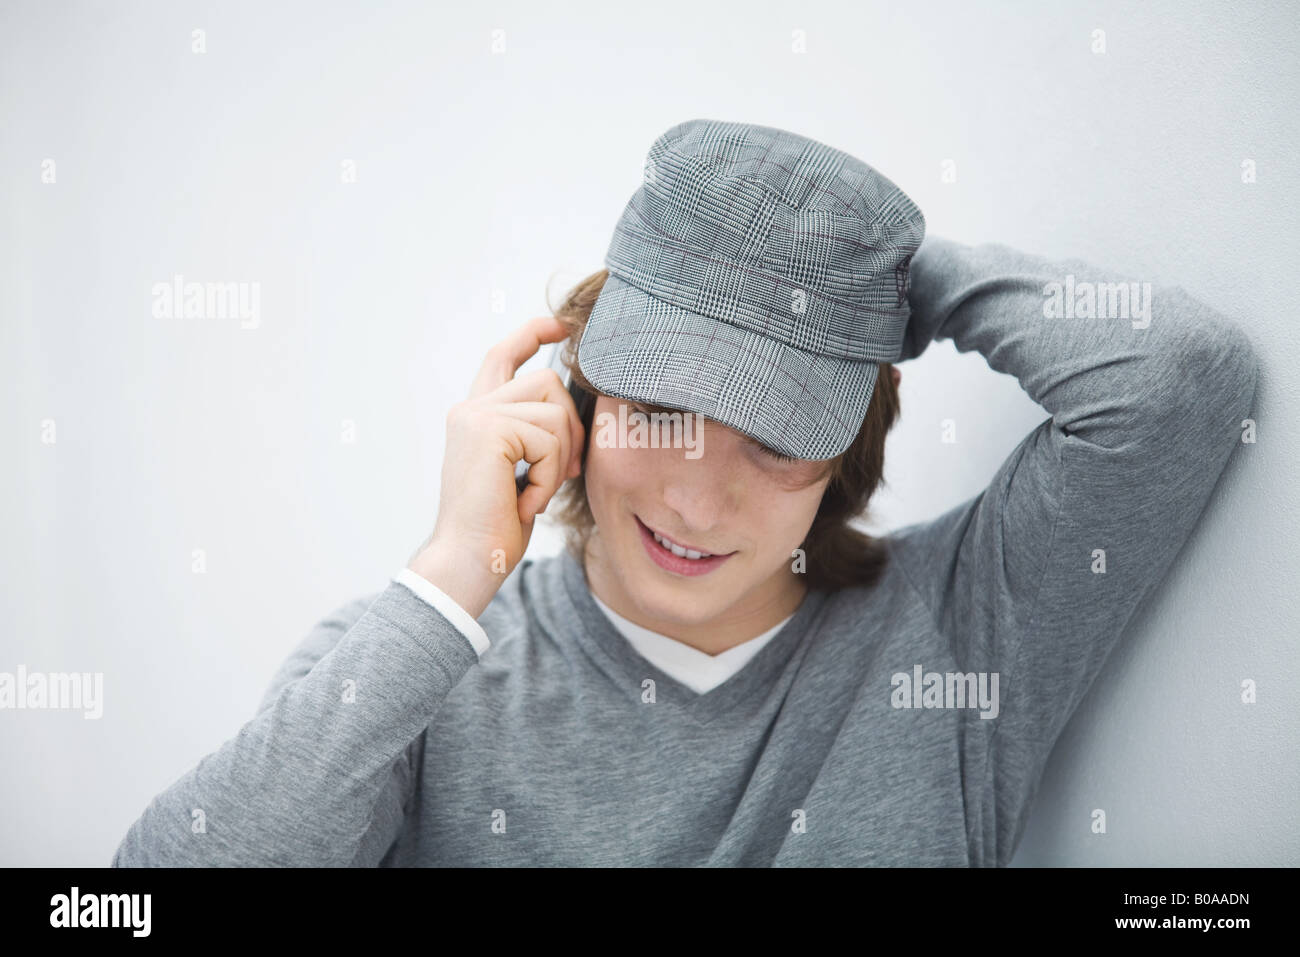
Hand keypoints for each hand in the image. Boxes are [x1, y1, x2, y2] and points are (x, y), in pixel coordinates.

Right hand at [407, 316, 585, 617]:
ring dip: (558, 461)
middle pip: (548, 383)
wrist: (468, 561)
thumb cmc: (496, 528)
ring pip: (554, 412)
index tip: (560, 325)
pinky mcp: (487, 430)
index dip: (531, 335)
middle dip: (569, 430)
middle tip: (559, 476)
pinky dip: (548, 477)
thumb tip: (571, 413)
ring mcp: (476, 416)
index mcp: (476, 416)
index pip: (502, 356)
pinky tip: (525, 502)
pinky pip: (548, 440)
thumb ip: (535, 436)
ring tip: (533, 494)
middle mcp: (471, 408)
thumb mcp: (522, 472)